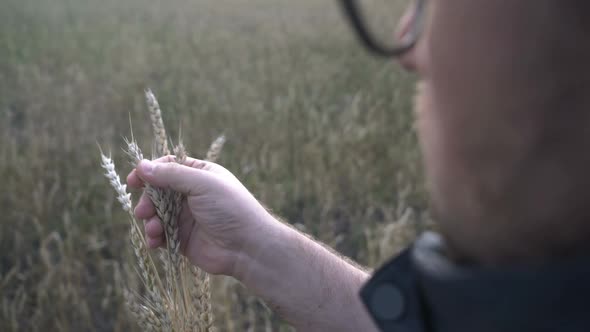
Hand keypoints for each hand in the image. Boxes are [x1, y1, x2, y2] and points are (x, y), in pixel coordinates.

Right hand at [127, 156, 275, 275]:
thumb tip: (141, 166)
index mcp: (199, 175)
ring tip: (155, 229)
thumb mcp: (202, 184)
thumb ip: (171, 175)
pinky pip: (160, 235)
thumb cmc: (230, 208)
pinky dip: (154, 237)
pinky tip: (155, 241)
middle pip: (157, 191)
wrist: (247, 247)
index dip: (149, 172)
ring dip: (149, 220)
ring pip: (155, 214)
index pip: (168, 166)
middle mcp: (191, 194)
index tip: (133, 181)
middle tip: (144, 211)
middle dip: (147, 201)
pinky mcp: (182, 238)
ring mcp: (186, 217)